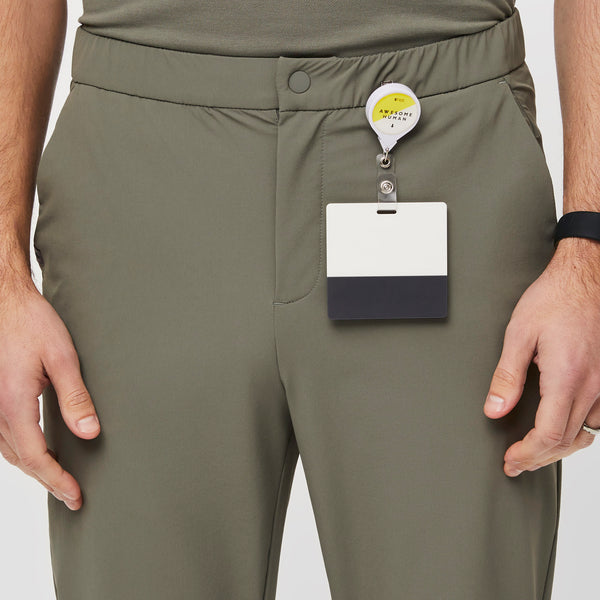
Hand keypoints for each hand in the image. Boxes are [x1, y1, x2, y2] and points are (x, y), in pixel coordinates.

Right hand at [0, 279, 100, 508]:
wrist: (4, 301)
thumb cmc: (31, 323)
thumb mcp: (61, 358)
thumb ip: (75, 397)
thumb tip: (89, 433)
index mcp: (14, 404)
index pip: (37, 457)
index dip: (57, 480)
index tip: (75, 496)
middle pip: (21, 459)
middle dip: (47, 480)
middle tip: (71, 495)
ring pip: (9, 450)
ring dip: (34, 467)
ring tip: (59, 478)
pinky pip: (4, 435)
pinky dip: (22, 450)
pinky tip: (38, 448)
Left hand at [483, 237, 599, 475]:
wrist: (587, 276)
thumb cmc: (554, 298)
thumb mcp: (519, 333)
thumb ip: (507, 376)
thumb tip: (495, 409)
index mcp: (566, 377)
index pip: (549, 435)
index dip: (528, 455)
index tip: (511, 461)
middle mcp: (592, 385)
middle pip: (567, 440)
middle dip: (539, 457)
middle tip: (516, 462)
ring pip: (587, 432)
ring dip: (561, 446)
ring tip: (535, 449)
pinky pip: (599, 416)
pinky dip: (579, 428)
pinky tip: (563, 424)